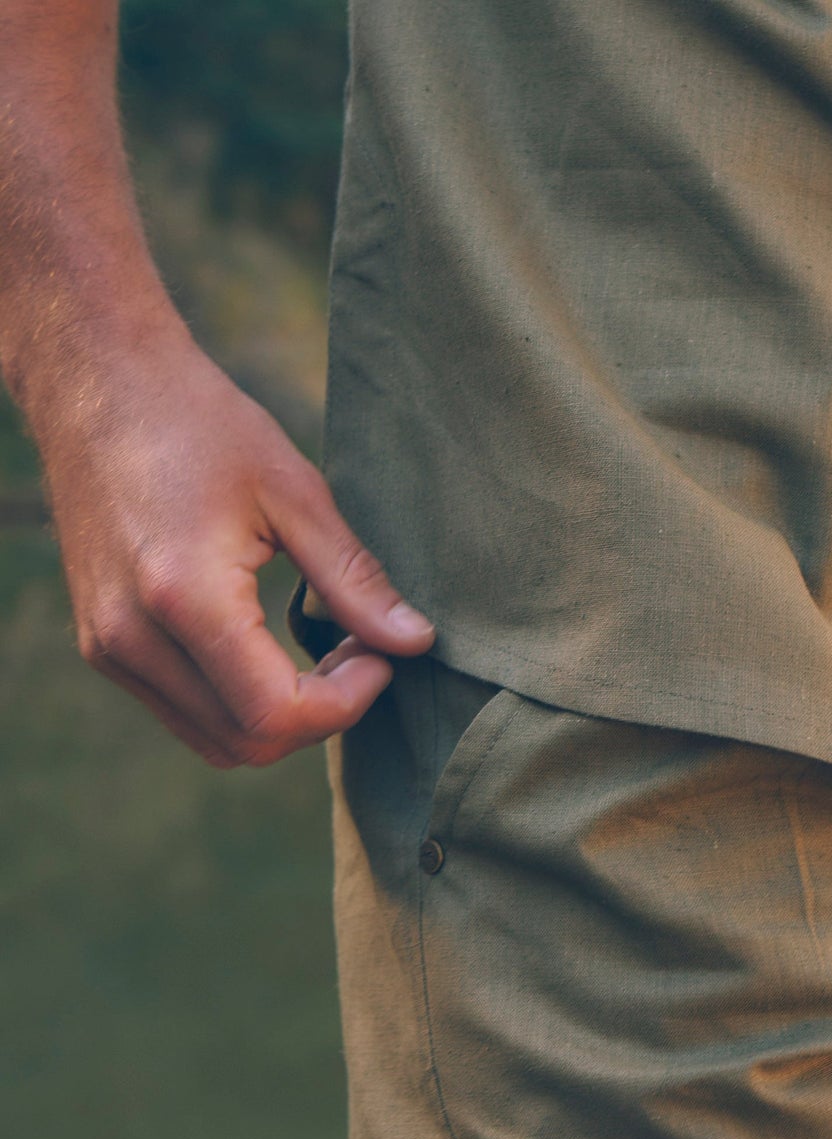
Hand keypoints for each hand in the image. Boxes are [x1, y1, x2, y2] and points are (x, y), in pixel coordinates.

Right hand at [42, 337, 434, 767]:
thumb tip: (417, 643)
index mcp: (184, 596)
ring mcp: (109, 648)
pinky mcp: (104, 646)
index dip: (347, 703)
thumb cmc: (202, 424)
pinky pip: (187, 714)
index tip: (382, 656)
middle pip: (249, 743)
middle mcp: (132, 637)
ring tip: (329, 652)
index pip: (276, 714)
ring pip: (217, 742)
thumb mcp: (297, 493)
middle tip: (365, 652)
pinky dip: (244, 705)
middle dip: (323, 716)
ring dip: (285, 718)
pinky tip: (279, 651)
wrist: (99, 386)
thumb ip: (355, 579)